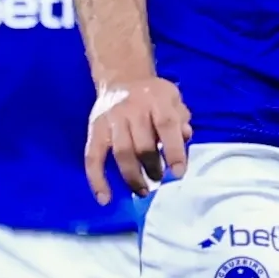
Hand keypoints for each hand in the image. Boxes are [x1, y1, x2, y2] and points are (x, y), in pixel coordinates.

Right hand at [84, 75, 190, 202]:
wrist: (122, 79)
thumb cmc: (154, 97)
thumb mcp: (174, 100)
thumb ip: (182, 119)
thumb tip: (185, 138)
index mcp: (157, 100)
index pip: (167, 126)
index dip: (174, 151)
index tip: (178, 173)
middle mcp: (132, 109)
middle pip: (142, 144)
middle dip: (152, 167)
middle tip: (158, 180)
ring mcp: (111, 119)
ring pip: (121, 153)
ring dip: (132, 176)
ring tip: (142, 190)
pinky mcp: (94, 129)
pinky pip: (93, 157)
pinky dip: (97, 179)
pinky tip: (105, 198)